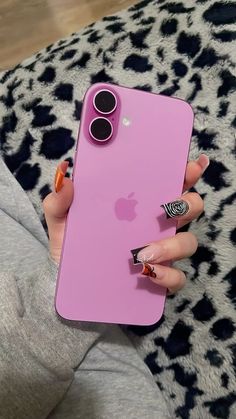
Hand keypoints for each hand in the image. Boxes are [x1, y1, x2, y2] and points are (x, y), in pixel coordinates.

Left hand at [43, 155, 208, 292]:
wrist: (68, 282)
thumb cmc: (72, 244)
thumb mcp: (62, 220)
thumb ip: (60, 199)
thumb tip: (63, 172)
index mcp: (139, 204)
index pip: (169, 182)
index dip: (186, 171)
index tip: (190, 165)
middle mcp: (156, 225)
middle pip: (190, 208)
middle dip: (189, 204)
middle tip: (169, 208)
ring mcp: (161, 252)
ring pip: (187, 243)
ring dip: (171, 245)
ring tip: (143, 252)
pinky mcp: (159, 279)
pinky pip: (177, 277)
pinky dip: (167, 275)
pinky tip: (147, 272)